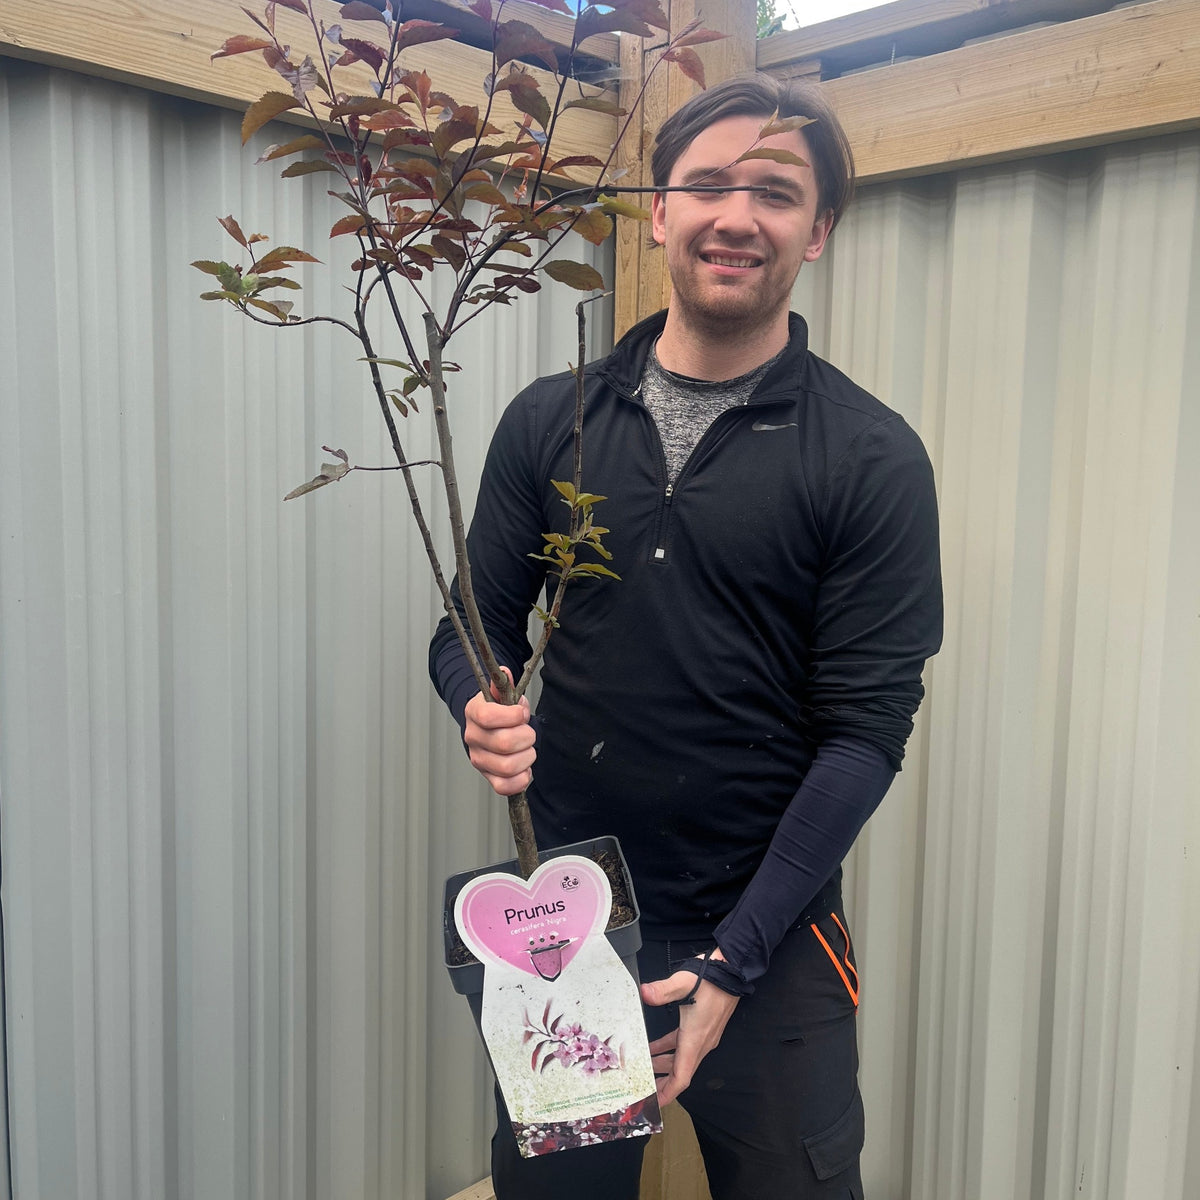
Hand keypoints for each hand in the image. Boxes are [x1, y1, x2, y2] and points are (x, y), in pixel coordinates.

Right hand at [463, 668, 535, 795]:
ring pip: (508, 767)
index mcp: (474, 713)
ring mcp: (479, 759)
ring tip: (527, 750)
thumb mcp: (502, 694)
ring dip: (527, 758)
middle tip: (528, 733)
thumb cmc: (498, 711)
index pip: (488, 716)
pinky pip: (505, 787)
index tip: (522, 713)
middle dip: (526, 737)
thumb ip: (503, 684)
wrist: (487, 728)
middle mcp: (473, 738)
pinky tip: (524, 768)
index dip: (512, 716)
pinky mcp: (488, 777)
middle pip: (504, 743)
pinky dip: (521, 779)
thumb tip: (505, 672)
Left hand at [640, 951, 739, 1105]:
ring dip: (663, 1065)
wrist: (732, 970)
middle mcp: (701, 1043)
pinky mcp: (703, 1028)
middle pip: (679, 1072)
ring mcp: (704, 1036)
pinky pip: (683, 1047)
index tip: (654, 1105)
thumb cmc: (711, 978)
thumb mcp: (683, 982)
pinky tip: (654, 1047)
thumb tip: (644, 993)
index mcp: (695, 1039)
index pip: (681, 1077)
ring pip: (681, 1059)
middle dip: (661, 1083)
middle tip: (641, 1089)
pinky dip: (668, 1050)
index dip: (668, 1093)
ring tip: (642, 1069)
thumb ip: (663, 990)